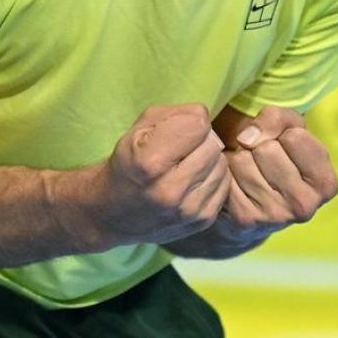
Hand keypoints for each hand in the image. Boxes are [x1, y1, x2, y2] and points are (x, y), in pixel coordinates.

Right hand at [91, 104, 230, 246]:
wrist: (113, 214)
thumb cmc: (127, 164)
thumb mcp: (138, 130)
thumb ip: (174, 115)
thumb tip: (205, 118)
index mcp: (150, 162)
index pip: (198, 124)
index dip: (188, 121)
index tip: (176, 130)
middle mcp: (170, 190)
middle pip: (212, 144)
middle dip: (200, 141)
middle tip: (182, 149)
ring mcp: (188, 210)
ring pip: (222, 165)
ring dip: (207, 160)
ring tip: (186, 166)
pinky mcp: (202, 222)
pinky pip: (224, 185)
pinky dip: (212, 179)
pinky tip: (192, 182)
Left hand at [218, 106, 337, 243]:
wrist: (255, 204)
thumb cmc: (280, 160)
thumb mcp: (292, 130)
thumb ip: (279, 118)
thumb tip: (246, 138)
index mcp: (325, 184)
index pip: (295, 137)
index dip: (282, 133)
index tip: (283, 147)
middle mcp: (304, 205)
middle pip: (266, 148)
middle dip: (259, 146)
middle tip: (263, 162)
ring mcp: (274, 215)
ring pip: (243, 160)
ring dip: (241, 159)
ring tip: (250, 172)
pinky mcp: (245, 218)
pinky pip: (226, 176)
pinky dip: (227, 173)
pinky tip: (236, 184)